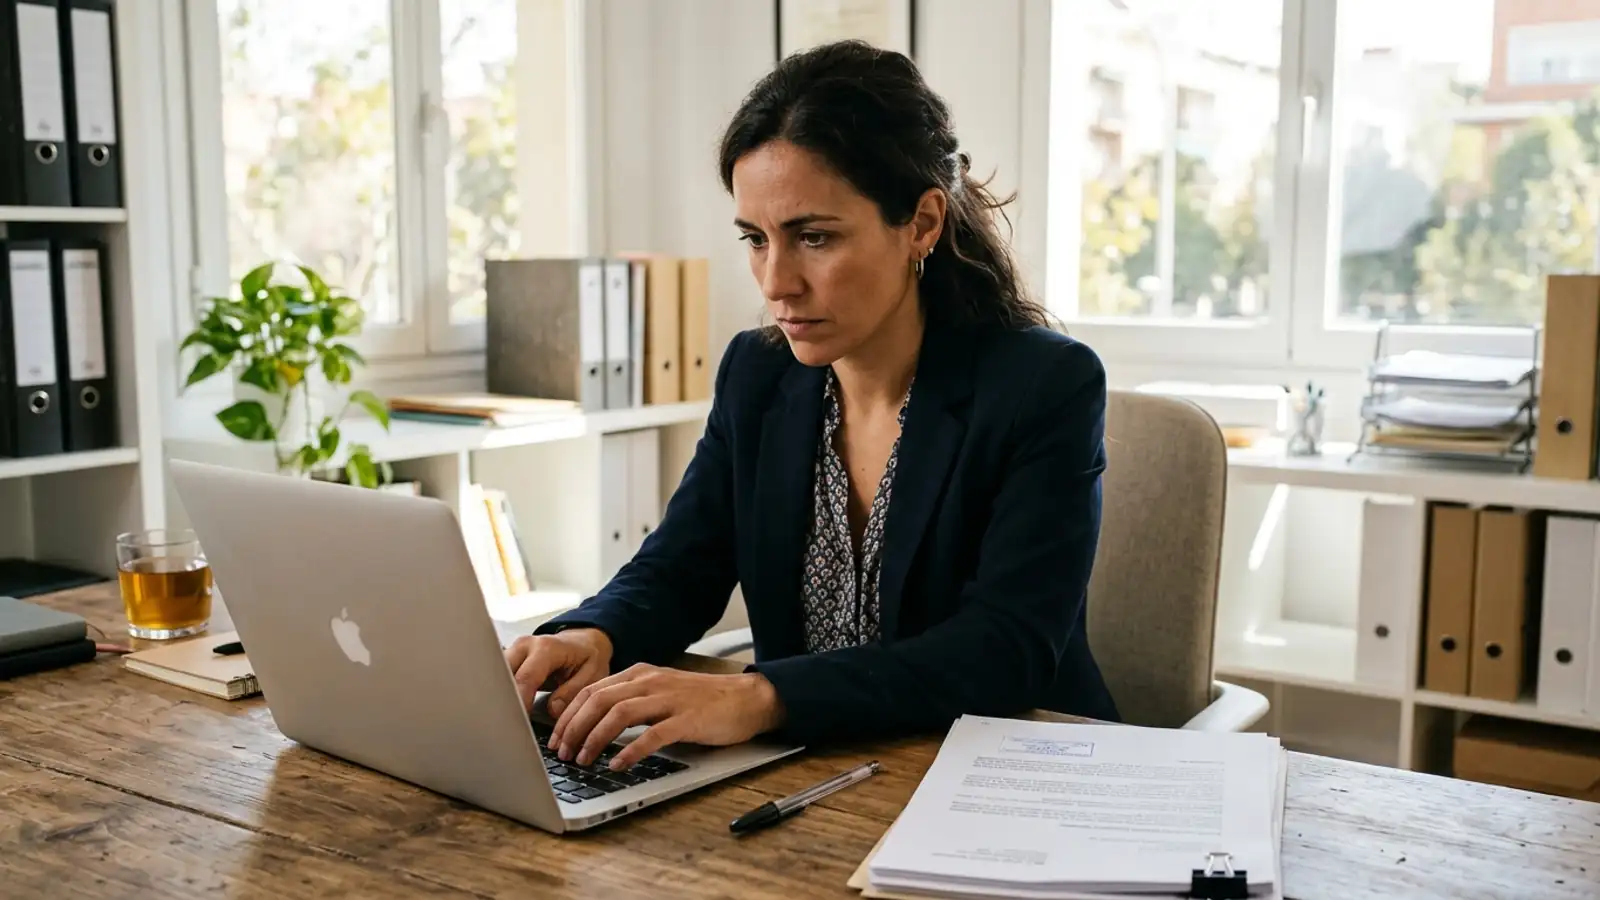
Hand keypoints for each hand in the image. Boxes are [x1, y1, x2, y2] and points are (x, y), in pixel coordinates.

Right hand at [503, 629, 613, 715]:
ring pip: (495, 677)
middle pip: (503, 676)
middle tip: (510, 727)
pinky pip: (498, 679)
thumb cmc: (587, 656)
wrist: (582, 642)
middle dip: (504, 702)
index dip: (520, 702)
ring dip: (499, 699)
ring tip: (507, 721)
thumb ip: (572, 691)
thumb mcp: (592, 673)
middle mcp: (525, 646)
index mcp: (547, 648)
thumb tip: (553, 710)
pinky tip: (506, 711)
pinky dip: (500, 695)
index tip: (519, 723)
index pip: (525, 678)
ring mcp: (513, 651)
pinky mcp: (508, 660)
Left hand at [549, 664, 785, 770]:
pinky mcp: (687, 719)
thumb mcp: (660, 692)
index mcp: (640, 674)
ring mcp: (669, 699)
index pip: (592, 690)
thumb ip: (631, 701)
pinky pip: (652, 735)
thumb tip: (593, 726)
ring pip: (619, 714)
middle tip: (562, 754)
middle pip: (599, 700)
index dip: (568, 715)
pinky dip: (630, 751)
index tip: (555, 739)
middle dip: (573, 729)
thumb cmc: (702, 701)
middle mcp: (651, 681)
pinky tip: (618, 765)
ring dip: (594, 739)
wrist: (746, 699)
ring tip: (583, 760)